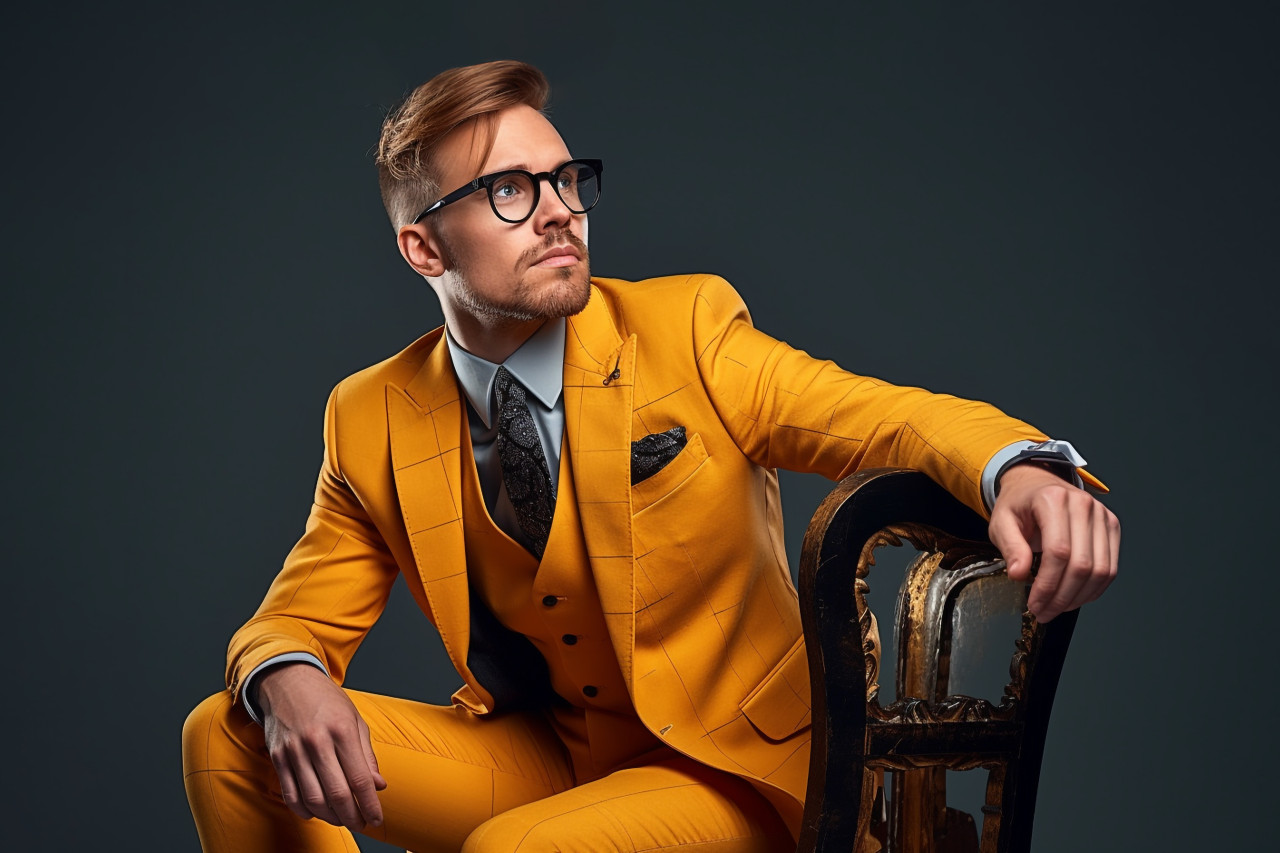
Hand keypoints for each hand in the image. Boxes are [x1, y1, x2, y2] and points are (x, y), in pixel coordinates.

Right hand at [257, 662, 386, 830]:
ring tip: (342, 820)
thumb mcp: (355, 720)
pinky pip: (290, 794)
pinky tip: (316, 813)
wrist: (288, 681)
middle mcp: (317, 741)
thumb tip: (379, 785)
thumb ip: (367, 755)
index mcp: (342, 730)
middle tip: (360, 824)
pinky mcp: (278, 757)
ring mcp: (294, 751)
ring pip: (313, 799)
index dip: (370, 805)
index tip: (376, 819)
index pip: (360, 778)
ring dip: (330, 817)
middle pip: (337, 794)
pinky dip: (304, 810)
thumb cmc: (326, 700)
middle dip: (352, 816)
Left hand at [987, 463, 1119, 621]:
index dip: (1048, 584)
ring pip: (1101, 570)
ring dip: (1079, 598)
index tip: (1034, 603)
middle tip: (1043, 612)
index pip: (1058, 552)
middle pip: (1082, 564)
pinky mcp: (1111, 527)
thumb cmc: (1018, 504)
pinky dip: (1094, 589)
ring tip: (1056, 608)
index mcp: (1053, 500)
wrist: (1036, 484)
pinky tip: (1074, 597)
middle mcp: (1083, 505)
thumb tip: (1019, 574)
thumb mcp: (1000, 522)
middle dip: (1062, 597)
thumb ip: (1009, 547)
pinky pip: (1110, 567)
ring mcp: (1101, 515)